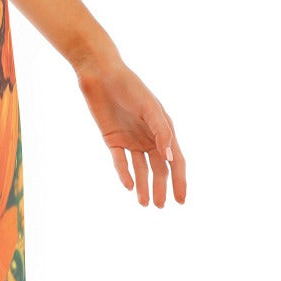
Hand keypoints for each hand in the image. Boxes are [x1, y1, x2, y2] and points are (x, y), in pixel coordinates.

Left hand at [74, 55, 185, 207]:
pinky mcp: (112, 139)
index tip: (180, 201)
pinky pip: (120, 161)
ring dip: (143, 185)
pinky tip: (128, 185)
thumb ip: (162, 132)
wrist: (100, 74)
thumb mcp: (150, 108)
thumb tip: (172, 160)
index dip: (179, 180)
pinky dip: (124, 173)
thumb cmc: (130, 87)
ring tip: (145, 203)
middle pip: (158, 168)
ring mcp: (130, 139)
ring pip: (140, 168)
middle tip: (159, 206)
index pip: (175, 160)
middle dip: (160, 187)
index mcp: (163, 129)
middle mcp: (148, 137)